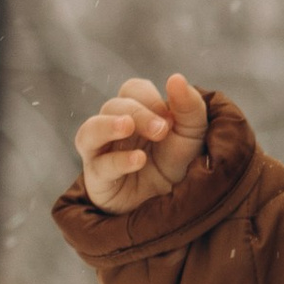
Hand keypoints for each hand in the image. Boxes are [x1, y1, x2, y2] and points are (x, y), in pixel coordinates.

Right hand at [76, 73, 208, 212]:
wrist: (174, 206)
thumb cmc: (178, 163)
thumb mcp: (193, 133)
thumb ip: (189, 106)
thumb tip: (176, 78)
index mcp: (135, 111)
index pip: (132, 89)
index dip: (149, 97)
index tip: (172, 117)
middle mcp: (113, 128)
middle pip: (113, 106)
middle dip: (139, 113)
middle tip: (163, 129)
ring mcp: (101, 153)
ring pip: (89, 131)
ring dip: (108, 125)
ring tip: (127, 126)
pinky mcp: (98, 180)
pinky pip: (99, 166)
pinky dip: (118, 161)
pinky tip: (139, 160)